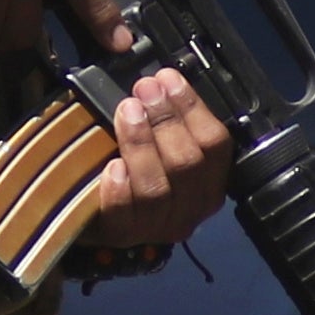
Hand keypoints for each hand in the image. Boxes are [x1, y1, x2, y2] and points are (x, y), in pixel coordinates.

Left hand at [90, 65, 232, 252]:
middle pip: (188, 163)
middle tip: (144, 89)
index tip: (168, 78)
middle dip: (166, 119)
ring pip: (157, 188)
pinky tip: (111, 166)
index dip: (192, 108)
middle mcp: (193, 207)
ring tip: (127, 112)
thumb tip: (160, 79)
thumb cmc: (136, 165)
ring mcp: (159, 226)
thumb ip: (169, 117)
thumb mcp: (161, 140)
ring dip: (141, 144)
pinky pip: (124, 214)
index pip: (216, 144)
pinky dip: (120, 188)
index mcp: (211, 179)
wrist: (99, 213)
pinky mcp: (125, 235)